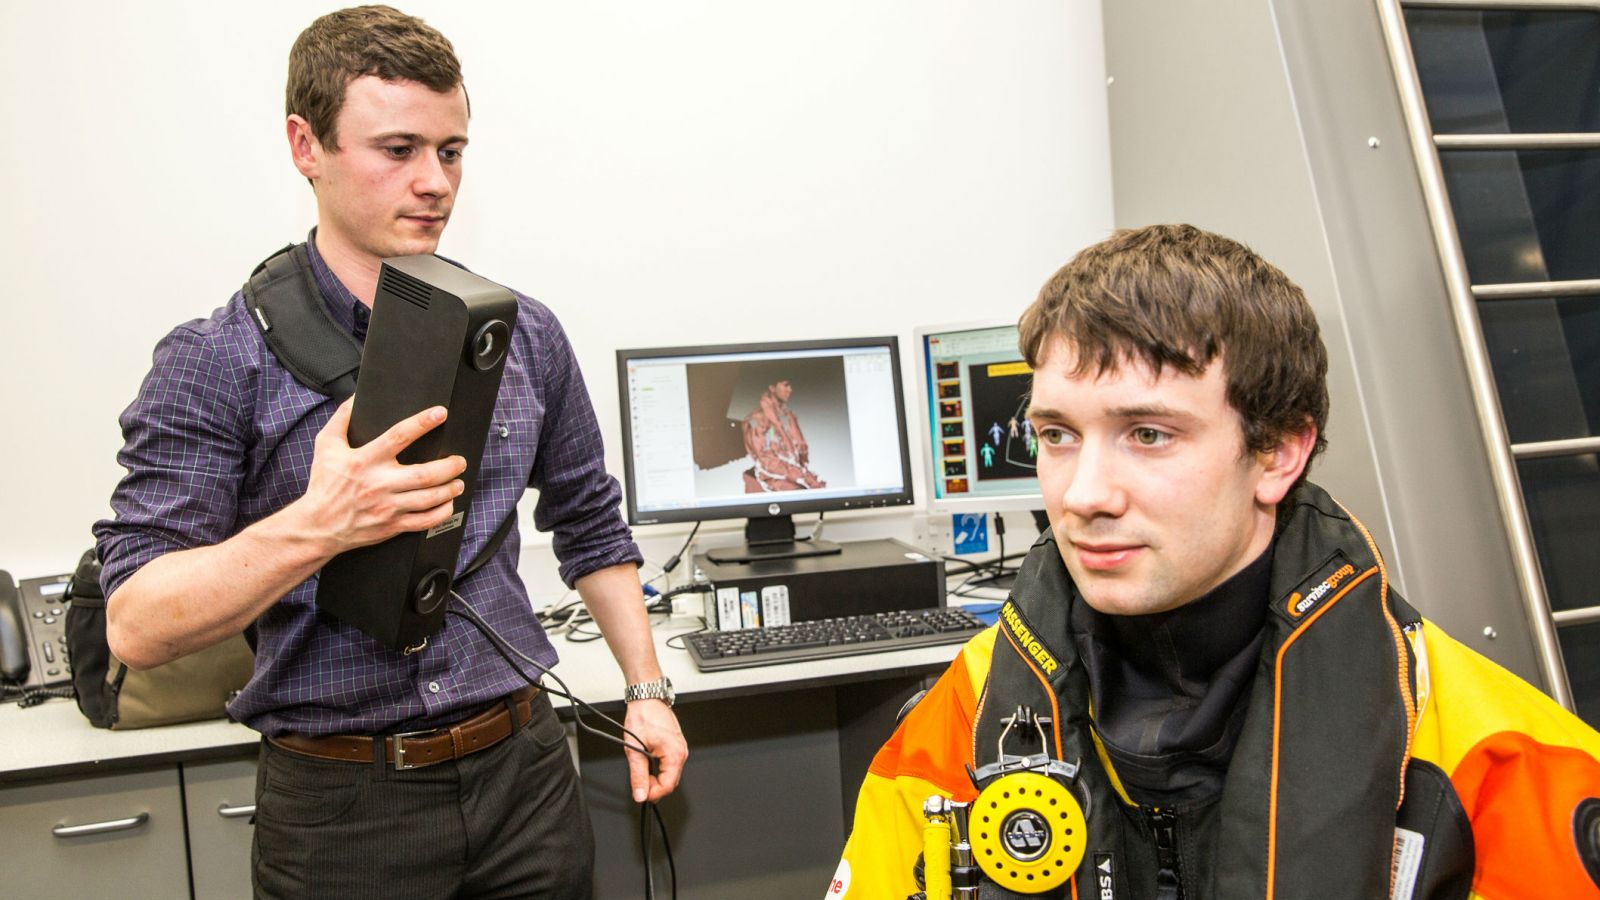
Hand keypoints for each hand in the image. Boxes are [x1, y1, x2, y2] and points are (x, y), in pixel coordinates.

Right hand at [295, 399, 467, 554]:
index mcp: (365, 461)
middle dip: (448, 466)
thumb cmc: (324, 485)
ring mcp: (388, 507)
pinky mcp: (392, 525)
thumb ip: (341, 418)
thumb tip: (356, 397)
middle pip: (424, 474)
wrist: (318, 526)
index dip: (422, 423)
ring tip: (458, 480)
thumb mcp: (326, 445)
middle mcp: (379, 484)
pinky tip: (448, 503)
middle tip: (459, 460)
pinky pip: (425, 521)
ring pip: (429, 498)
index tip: (440, 413)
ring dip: (450, 488)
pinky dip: (442, 512)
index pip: (398, 436)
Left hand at [623, 699, 686, 803]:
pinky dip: (660, 768)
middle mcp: (681, 752)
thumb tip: (640, 794)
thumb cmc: (644, 716)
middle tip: (639, 781)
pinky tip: (648, 762)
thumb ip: (638, 775)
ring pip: (670, 774)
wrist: (647, 698)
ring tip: (642, 769)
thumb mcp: (635, 749)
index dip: (653, 794)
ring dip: (656, 777)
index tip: (641, 794)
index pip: (668, 786)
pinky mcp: (676, 745)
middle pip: (671, 782)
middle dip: (654, 786)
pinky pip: (670, 764)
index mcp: (675, 754)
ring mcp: (680, 748)